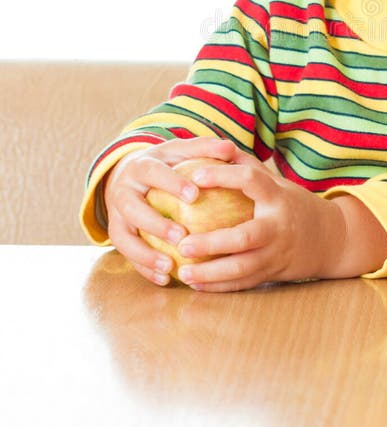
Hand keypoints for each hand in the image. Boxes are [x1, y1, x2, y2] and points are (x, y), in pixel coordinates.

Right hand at [103, 137, 234, 286]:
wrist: (125, 175)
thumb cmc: (164, 164)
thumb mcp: (178, 152)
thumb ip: (203, 148)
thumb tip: (231, 147)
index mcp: (139, 166)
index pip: (152, 172)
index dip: (171, 183)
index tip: (194, 195)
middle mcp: (122, 191)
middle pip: (133, 208)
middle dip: (155, 223)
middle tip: (181, 235)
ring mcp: (115, 215)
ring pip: (122, 237)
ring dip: (145, 254)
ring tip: (170, 266)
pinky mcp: (115, 234)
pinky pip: (126, 255)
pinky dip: (144, 269)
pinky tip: (165, 280)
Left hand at [173, 141, 386, 291]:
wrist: (332, 239)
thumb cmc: (294, 204)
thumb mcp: (278, 183)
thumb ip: (249, 166)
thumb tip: (217, 146)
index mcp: (277, 197)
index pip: (250, 181)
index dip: (222, 176)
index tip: (194, 177)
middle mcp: (278, 226)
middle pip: (244, 238)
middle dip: (212, 243)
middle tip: (182, 242)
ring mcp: (276, 253)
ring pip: (241, 268)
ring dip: (210, 273)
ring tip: (184, 272)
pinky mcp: (273, 274)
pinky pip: (243, 284)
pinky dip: (219, 286)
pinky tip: (196, 285)